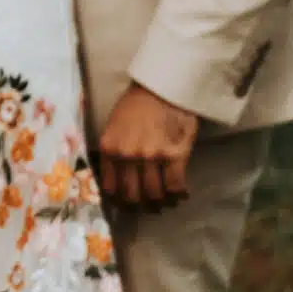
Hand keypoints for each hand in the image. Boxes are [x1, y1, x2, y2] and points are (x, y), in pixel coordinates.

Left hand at [95, 81, 199, 211]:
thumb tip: (115, 177)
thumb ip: (113, 151)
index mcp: (110, 149)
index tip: (128, 203)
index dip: (121, 201)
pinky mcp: (174, 155)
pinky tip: (182, 193)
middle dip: (141, 205)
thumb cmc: (137, 104)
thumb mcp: (113, 126)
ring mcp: (151, 157)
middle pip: (133, 195)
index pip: (111, 188)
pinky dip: (179, 193)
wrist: (162, 86)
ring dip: (161, 201)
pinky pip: (175, 185)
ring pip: (154, 194)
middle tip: (149, 205)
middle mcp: (127, 156)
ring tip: (166, 200)